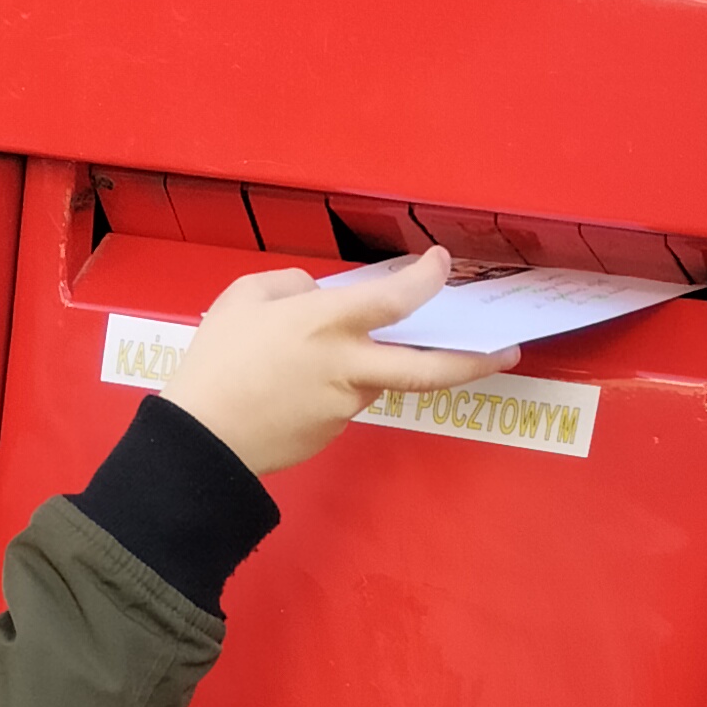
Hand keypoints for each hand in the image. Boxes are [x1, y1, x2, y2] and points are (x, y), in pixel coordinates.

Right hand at [165, 253, 517, 478]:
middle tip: (507, 351)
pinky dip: (329, 389)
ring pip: (377, 380)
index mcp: (329, 324)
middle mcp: (349, 367)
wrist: (199, 441)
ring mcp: (344, 406)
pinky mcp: (330, 433)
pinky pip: (341, 402)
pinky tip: (288, 387)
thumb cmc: (215, 363)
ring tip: (307, 361)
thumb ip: (292, 286)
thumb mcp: (244, 298)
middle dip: (477, 361)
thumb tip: (319, 292)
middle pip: (432, 369)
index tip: (441, 264)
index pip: (401, 297)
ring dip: (368, 366)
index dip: (431, 277)